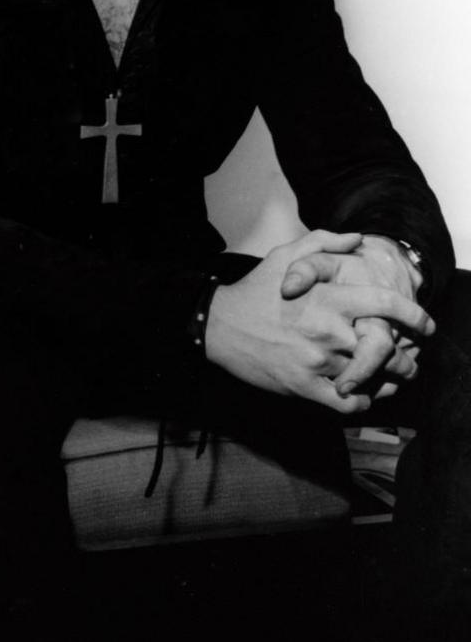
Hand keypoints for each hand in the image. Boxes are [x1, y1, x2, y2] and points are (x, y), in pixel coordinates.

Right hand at [205, 230, 433, 412]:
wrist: (216, 326)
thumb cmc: (253, 291)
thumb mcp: (282, 256)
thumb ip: (321, 243)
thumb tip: (357, 239)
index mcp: (327, 297)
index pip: (386, 304)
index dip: (414, 315)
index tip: (425, 325)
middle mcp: (326, 329)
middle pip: (386, 349)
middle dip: (406, 358)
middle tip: (410, 361)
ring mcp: (315, 360)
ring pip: (369, 378)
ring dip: (385, 381)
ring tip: (389, 380)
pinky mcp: (303, 386)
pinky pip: (349, 402)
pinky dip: (361, 401)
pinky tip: (360, 394)